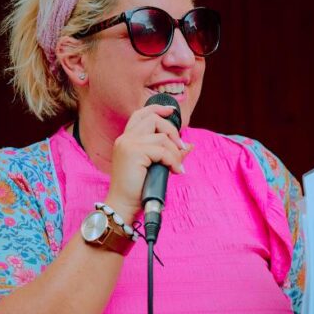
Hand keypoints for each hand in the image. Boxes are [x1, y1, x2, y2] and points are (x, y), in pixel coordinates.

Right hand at [105, 105, 191, 221]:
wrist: (123, 205)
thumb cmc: (137, 189)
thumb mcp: (155, 166)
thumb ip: (169, 153)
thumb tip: (190, 145)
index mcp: (126, 139)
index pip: (140, 114)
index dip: (157, 108)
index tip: (171, 111)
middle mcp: (125, 138)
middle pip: (153, 119)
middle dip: (172, 131)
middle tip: (180, 148)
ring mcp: (128, 144)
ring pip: (161, 136)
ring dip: (174, 152)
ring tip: (176, 166)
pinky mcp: (134, 152)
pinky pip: (162, 150)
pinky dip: (173, 160)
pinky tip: (175, 171)